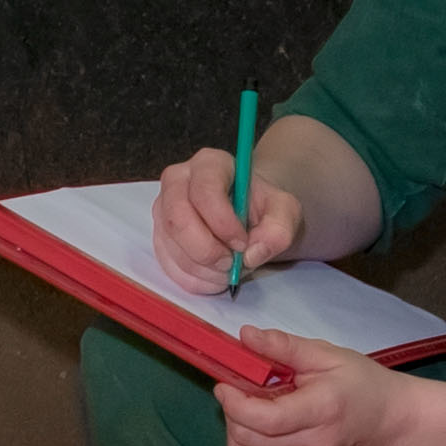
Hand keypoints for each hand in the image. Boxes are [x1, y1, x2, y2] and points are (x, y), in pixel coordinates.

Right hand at [153, 147, 305, 293]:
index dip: (223, 224)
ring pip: (171, 247)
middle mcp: (177, 182)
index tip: (243, 243)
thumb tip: (252, 254)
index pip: (204, 191)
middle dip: (207, 251)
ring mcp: (163, 210)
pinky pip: (170, 267)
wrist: (249, 217)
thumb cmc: (263, 208)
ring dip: (204, 270)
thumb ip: (279, 228)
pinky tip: (216, 275)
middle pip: (178, 220)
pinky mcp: (160, 237)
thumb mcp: (285, 211)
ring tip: (230, 269)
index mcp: (209, 165)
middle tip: (233, 263)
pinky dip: (196, 280)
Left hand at [215, 329, 409, 445]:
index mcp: (320, 411)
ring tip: (250, 408)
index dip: (234, 403)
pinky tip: (256, 428)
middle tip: (238, 391)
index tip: (226, 384)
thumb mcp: (328, 355)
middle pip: (247, 439)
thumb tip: (246, 335)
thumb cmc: (365, 384)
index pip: (263, 419)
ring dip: (236, 430)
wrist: (394, 425)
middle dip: (230, 413)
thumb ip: (285, 346)